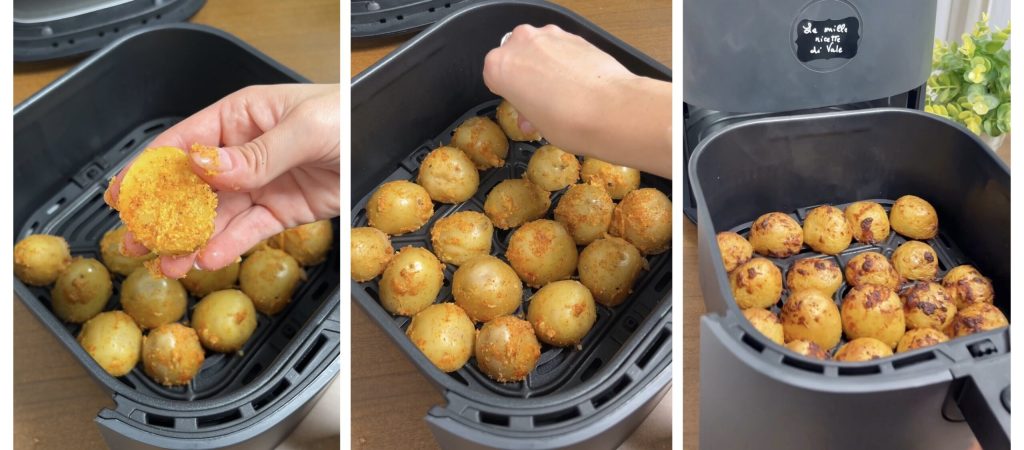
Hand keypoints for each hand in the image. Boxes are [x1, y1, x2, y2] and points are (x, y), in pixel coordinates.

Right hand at [105, 84, 339, 277]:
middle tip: (136, 242)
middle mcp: (244, 153)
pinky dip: (229, 247)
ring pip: (217, 216)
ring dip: (191, 240)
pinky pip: (250, 231)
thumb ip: (257, 153)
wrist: (383, 137)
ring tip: (169, 263)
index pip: (183, 144)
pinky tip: (209, 259)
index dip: (150, 171)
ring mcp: (261, 185)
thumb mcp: (305, 127)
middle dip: (163, 215)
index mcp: (240, 118)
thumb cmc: (349, 114)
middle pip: (193, 187)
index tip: (124, 196)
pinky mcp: (282, 212)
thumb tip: (206, 166)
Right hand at [483, 25, 670, 177]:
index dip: (509, 93)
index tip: (520, 104)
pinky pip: (562, 47)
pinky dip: (567, 61)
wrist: (611, 110)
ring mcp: (549, 35)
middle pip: (516, 56)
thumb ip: (528, 110)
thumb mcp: (536, 124)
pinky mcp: (575, 35)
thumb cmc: (568, 121)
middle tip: (541, 100)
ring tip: (563, 93)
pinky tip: (579, 83)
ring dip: (547, 65)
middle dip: (526, 74)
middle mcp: (520, 42)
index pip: (494, 77)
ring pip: (539, 48)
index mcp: (498, 66)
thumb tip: (532, 113)